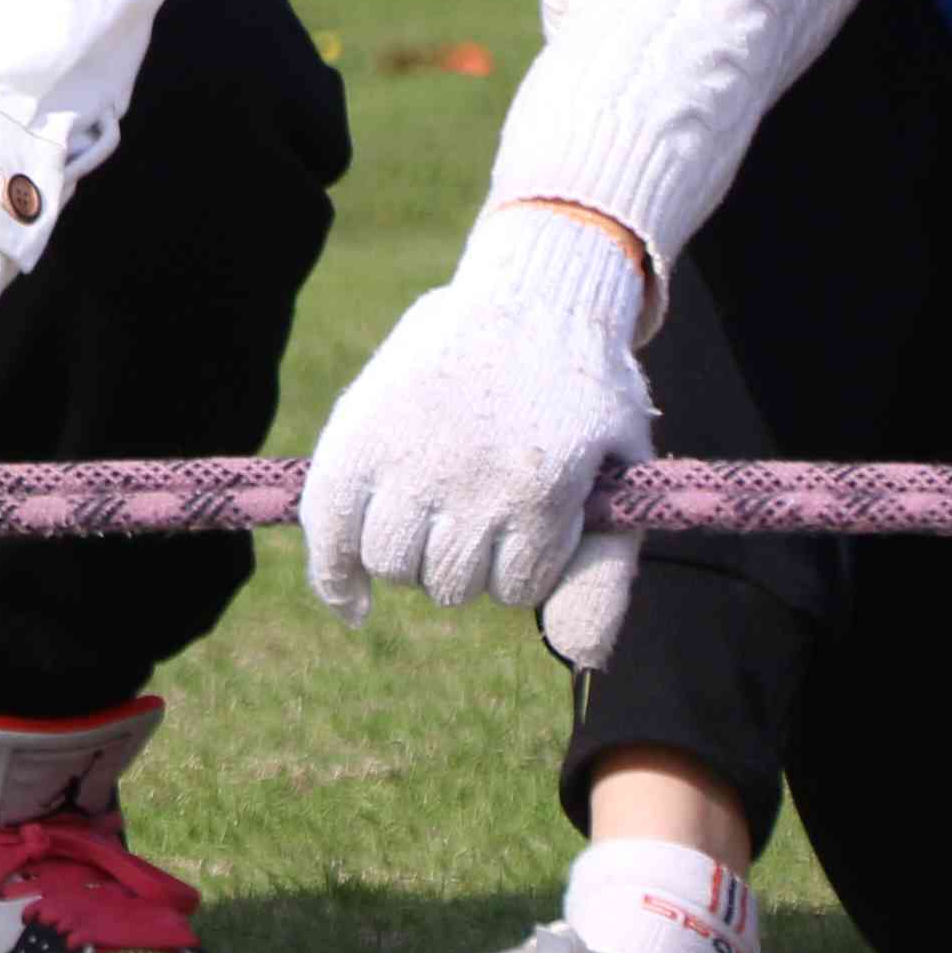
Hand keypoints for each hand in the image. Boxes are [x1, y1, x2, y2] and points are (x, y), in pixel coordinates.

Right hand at [300, 205, 654, 665]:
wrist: (533, 294)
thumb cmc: (584, 393)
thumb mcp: (622, 476)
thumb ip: (605, 570)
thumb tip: (582, 658)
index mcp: (538, 488)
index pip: (516, 586)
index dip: (525, 565)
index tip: (533, 524)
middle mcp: (466, 477)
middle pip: (449, 582)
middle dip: (469, 562)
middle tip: (482, 511)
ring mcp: (405, 455)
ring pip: (392, 562)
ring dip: (414, 554)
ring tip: (433, 515)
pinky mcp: (356, 433)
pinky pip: (328, 527)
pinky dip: (335, 577)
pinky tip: (355, 606)